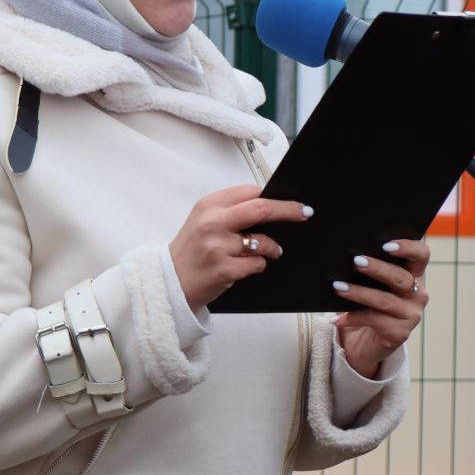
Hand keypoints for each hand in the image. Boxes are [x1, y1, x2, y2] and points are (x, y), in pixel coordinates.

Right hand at [169, 185, 311, 308]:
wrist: (169, 282)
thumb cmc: (190, 251)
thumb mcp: (203, 221)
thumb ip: (230, 211)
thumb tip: (268, 205)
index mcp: (208, 205)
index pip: (249, 192)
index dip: (272, 196)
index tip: (290, 200)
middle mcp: (212, 222)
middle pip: (261, 209)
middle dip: (288, 210)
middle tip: (305, 213)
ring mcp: (218, 247)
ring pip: (262, 241)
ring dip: (272, 247)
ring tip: (271, 251)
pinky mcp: (224, 269)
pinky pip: (257, 264)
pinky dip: (258, 265)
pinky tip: (246, 267)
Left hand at [333, 239, 429, 377]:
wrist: (365, 344)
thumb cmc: (366, 306)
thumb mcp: (370, 284)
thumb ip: (368, 269)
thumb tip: (349, 255)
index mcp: (414, 275)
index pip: (421, 255)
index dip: (408, 247)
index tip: (386, 245)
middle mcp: (418, 294)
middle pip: (401, 277)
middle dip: (377, 268)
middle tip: (356, 261)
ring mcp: (411, 315)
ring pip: (385, 300)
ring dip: (359, 292)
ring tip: (338, 286)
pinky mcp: (400, 333)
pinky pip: (374, 320)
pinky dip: (353, 317)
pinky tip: (338, 318)